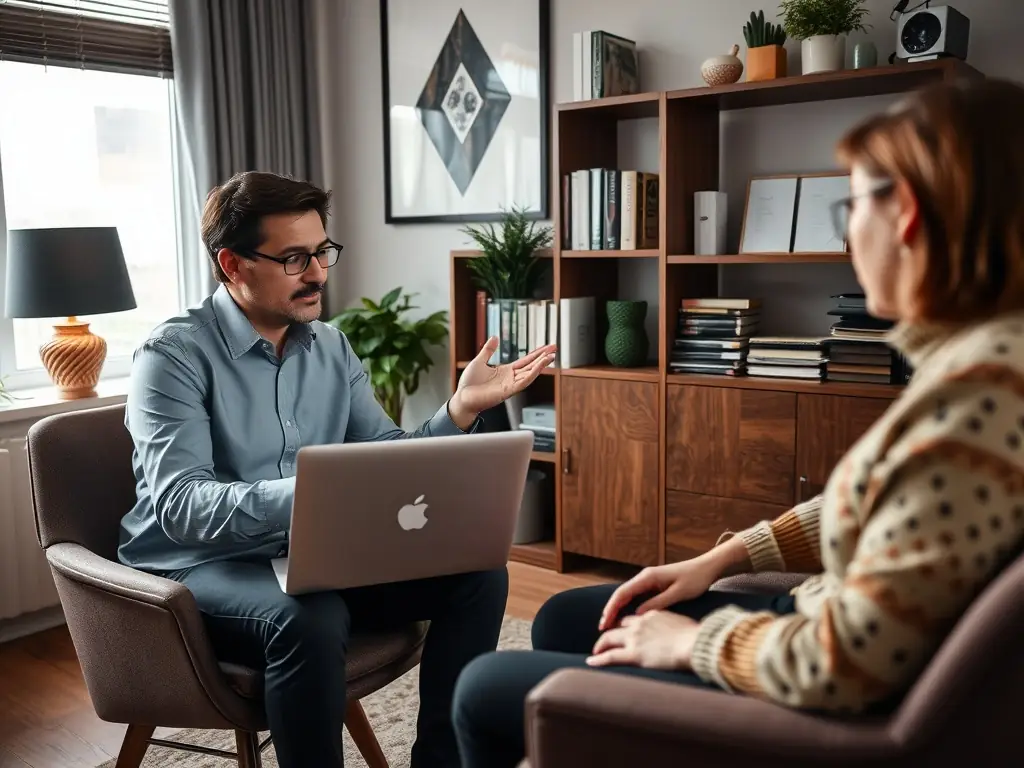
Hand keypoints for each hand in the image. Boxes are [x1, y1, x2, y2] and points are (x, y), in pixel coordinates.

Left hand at [449, 336, 556, 427]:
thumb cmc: (469, 383)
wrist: (462, 398)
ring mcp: (510, 385)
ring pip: (530, 373)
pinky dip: (532, 374)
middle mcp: (511, 378)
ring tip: (551, 356)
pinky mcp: (507, 392)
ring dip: (541, 365)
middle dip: (543, 357)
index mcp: (506, 371)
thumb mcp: (479, 361)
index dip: (536, 354)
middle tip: (555, 348)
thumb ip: (488, 350)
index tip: (547, 347)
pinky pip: (523, 382)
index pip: (525, 361)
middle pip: (531, 366)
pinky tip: (539, 367)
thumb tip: (495, 337)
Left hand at [587, 611, 699, 669]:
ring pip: (609, 639)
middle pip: (618, 626)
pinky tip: (590, 662)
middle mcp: (639, 623)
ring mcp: (634, 638)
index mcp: (652, 615)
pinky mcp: (633, 654)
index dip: (627, 625)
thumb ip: (674, 628)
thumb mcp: (682, 625)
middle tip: (604, 640)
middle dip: (610, 632)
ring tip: (595, 652)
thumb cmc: (695, 638)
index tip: (623, 630)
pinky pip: (610, 656)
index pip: (634, 618)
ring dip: (600, 645)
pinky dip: (598, 659)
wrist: (694, 644)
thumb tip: (680, 635)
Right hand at [598, 558, 717, 631]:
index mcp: (648, 577)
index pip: (623, 593)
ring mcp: (649, 580)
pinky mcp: (654, 585)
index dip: (611, 608)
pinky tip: (626, 619)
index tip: (604, 623)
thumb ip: (657, 603)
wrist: (707, 568)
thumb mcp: (678, 593)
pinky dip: (627, 607)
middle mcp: (645, 577)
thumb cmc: (695, 579)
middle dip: (610, 610)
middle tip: (602, 628)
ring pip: (627, 596)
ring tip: (610, 626)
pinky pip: (636, 597)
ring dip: (617, 609)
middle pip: (621, 594)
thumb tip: (638, 614)